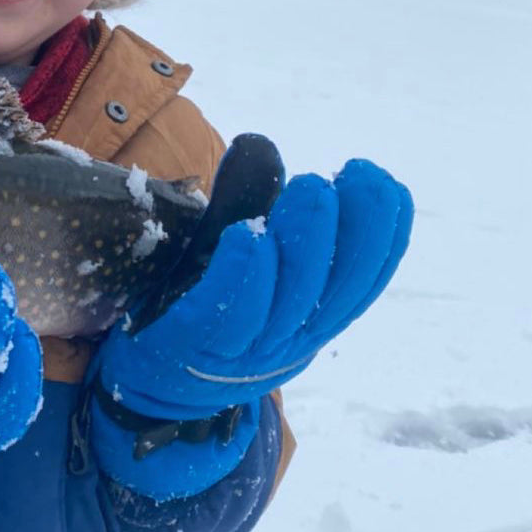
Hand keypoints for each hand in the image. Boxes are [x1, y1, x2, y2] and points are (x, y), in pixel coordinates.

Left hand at [99, 158, 412, 417]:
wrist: (147, 388)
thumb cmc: (200, 311)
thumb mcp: (231, 254)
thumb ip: (246, 201)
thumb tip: (261, 144)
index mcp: (311, 318)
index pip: (361, 282)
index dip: (382, 236)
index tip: (384, 184)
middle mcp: (289, 339)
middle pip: (333, 291)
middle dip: (348, 231)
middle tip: (342, 176)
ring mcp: (245, 351)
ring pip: (288, 301)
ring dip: (305, 243)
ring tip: (312, 188)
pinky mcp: (193, 349)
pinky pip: (227, 316)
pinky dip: (244, 276)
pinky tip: (249, 235)